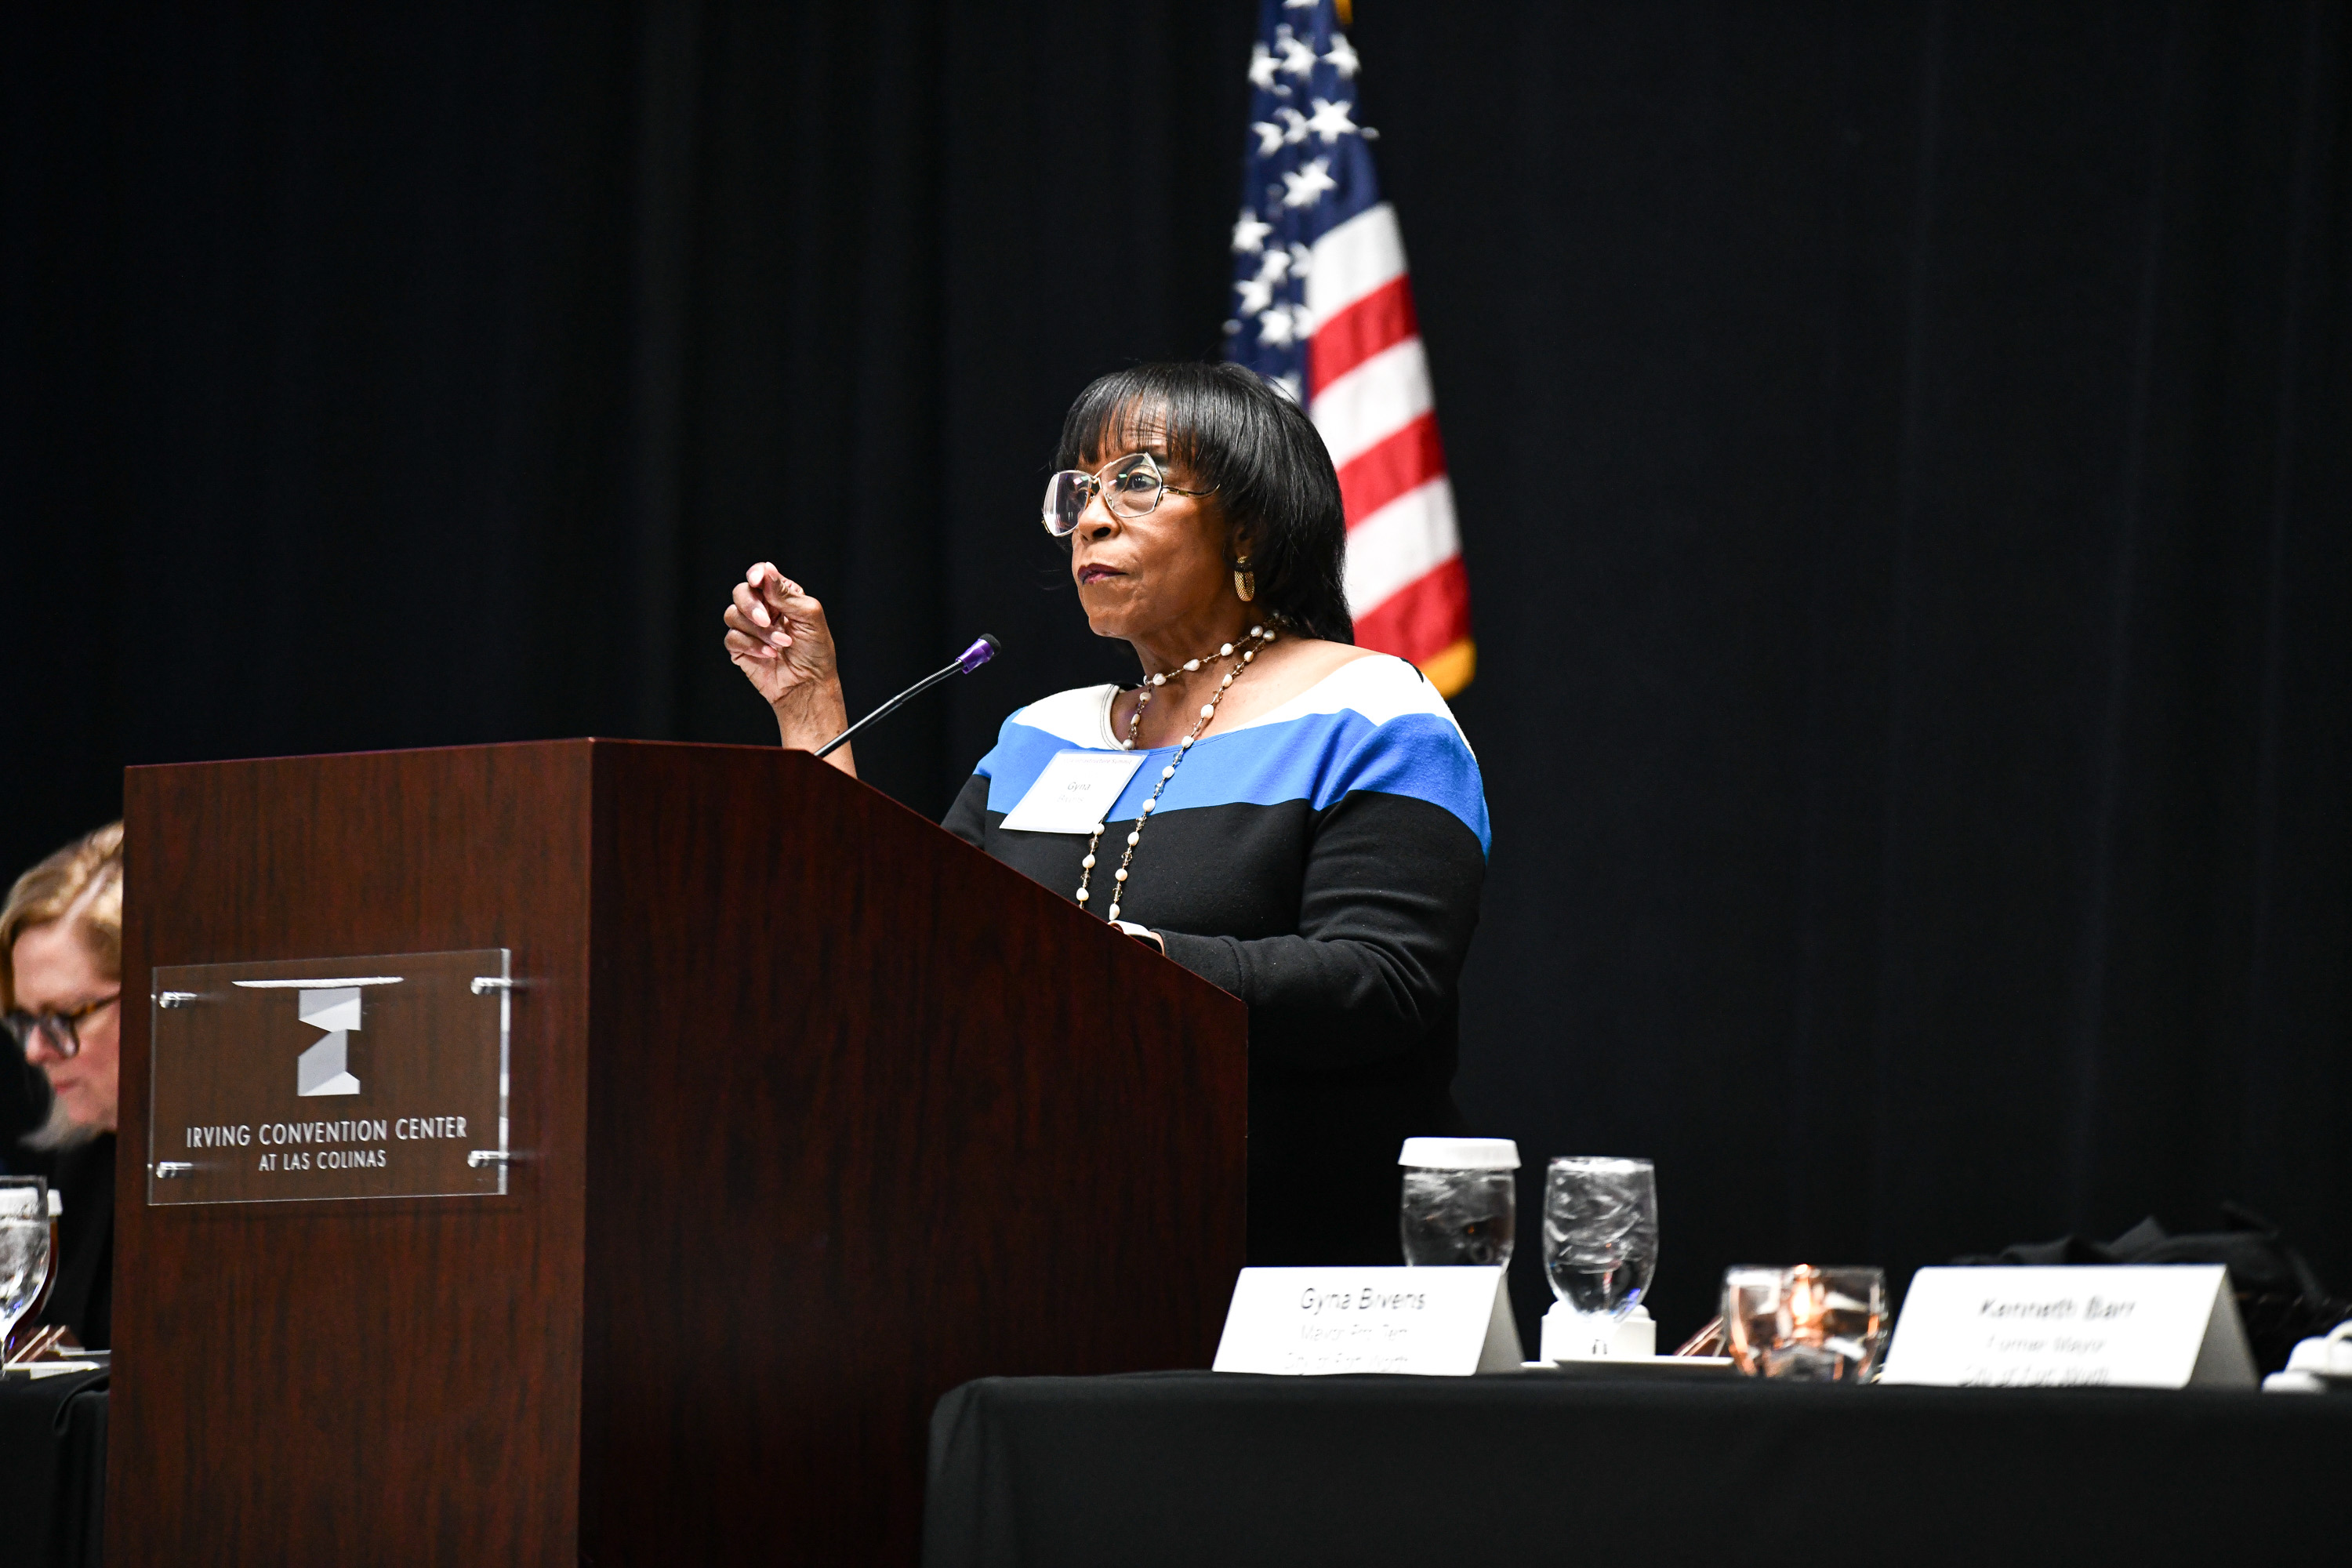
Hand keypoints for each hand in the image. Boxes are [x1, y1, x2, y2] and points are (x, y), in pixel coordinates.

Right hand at [722, 563, 854, 768]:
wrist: (809, 685)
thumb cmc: (816, 652)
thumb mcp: (809, 616)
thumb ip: (786, 594)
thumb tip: (766, 570)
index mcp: (781, 596)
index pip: (761, 575)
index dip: (756, 574)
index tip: (758, 580)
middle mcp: (763, 609)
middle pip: (741, 592)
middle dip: (752, 605)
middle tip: (767, 620)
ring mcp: (750, 628)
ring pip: (732, 614)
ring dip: (759, 630)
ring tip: (781, 644)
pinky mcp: (740, 648)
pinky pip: (732, 637)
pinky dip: (752, 645)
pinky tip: (770, 654)